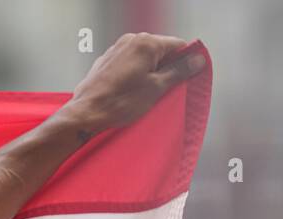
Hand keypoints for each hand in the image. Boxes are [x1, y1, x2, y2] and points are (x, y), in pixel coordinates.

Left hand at [64, 33, 204, 136]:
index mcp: (146, 43)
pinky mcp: (105, 62)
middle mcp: (130, 40)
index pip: (178, 45)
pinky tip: (129, 92)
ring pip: (143, 58)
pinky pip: (128, 64)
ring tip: (145, 93)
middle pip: (160, 50)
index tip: (186, 79)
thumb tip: (198, 59)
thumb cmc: (119, 102)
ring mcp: (115, 50)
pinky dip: (134, 75)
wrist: (84, 114)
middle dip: (166, 68)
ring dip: (150, 73)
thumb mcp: (156, 88)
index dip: (186, 62)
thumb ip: (179, 71)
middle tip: (164, 90)